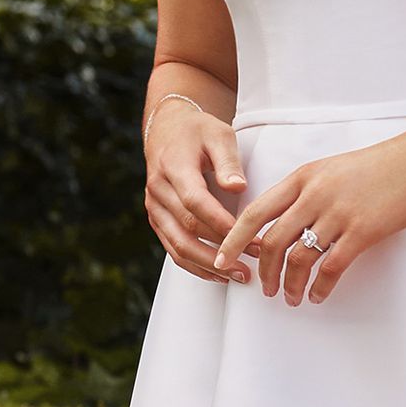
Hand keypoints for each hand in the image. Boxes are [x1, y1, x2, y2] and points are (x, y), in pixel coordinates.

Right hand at [144, 99, 248, 282]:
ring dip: (209, 266)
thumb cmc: (198, 132)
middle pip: (187, 230)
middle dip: (221, 251)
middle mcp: (158, 190)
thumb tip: (239, 187)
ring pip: (178, 246)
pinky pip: (173, 250)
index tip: (250, 239)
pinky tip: (219, 275)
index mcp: (174, 167)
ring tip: (238, 276)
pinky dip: (196, 265)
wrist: (168, 130)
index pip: (196, 202)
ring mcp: (155, 208)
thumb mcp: (219, 134)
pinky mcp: (157, 220)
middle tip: (251, 265)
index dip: (221, 225)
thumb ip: (228, 161)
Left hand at [214, 126, 405, 304]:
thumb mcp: (331, 169)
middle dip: (263, 271)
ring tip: (290, 298)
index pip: (256, 211)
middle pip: (272, 240)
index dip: (235, 238)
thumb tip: (285, 221)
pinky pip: (332, 267)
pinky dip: (320, 286)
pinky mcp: (363, 231)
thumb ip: (306, 191)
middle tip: (263, 289)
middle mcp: (314, 195)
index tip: (224, 258)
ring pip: (300, 258)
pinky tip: (317, 295)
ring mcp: (338, 213)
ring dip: (290, 284)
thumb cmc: (379, 166)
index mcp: (302, 177)